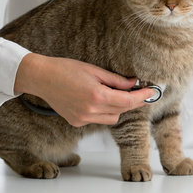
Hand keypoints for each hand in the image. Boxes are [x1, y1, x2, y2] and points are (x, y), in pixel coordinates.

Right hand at [14, 53, 155, 126]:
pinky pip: (97, 119)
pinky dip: (102, 111)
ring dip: (116, 108)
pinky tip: (94, 99)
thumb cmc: (64, 69)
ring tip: (110, 93)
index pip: (128, 101)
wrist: (41, 78)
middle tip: (134, 90)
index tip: (151, 93)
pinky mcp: (76, 122)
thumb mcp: (94, 70)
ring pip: (111, 118)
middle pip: (121, 111)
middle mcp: (90, 111)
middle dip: (130, 102)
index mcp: (96, 96)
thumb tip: (134, 84)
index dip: (142, 97)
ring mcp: (82, 119)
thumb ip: (116, 80)